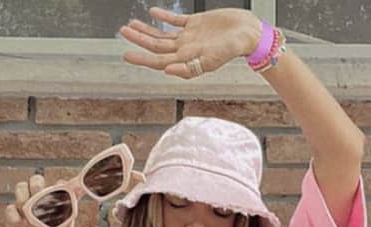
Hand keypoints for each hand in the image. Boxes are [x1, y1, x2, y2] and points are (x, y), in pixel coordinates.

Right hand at [5, 174, 69, 226]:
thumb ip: (61, 218)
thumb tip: (70, 197)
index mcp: (56, 212)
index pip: (59, 189)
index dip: (62, 183)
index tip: (67, 184)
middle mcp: (41, 210)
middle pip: (36, 182)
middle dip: (37, 184)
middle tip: (39, 196)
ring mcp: (26, 216)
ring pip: (21, 190)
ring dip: (23, 194)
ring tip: (26, 209)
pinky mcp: (13, 225)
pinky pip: (9, 209)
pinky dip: (13, 212)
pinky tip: (18, 223)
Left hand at [119, 5, 262, 78]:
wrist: (248, 34)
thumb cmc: (234, 49)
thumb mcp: (212, 60)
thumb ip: (190, 68)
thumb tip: (167, 71)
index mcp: (186, 59)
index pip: (158, 61)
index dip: (141, 59)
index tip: (126, 54)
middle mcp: (185, 49)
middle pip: (156, 46)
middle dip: (138, 40)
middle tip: (122, 32)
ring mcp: (189, 36)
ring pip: (162, 34)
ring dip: (146, 30)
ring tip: (130, 24)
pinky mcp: (196, 23)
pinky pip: (175, 21)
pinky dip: (164, 17)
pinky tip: (153, 12)